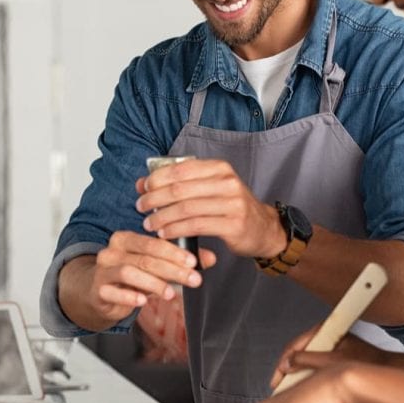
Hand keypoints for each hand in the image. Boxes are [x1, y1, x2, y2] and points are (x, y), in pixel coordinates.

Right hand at [83, 229, 216, 322]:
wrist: (97, 292)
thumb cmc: (129, 276)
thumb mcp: (155, 266)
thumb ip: (181, 261)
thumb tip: (211, 258)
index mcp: (126, 239)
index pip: (153, 242)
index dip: (175, 252)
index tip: (194, 262)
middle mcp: (112, 251)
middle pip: (145, 258)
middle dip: (172, 270)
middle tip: (193, 280)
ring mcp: (102, 270)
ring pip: (129, 272)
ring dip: (154, 283)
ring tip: (171, 293)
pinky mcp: (97, 290)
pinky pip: (111, 292)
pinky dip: (128, 296)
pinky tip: (143, 301)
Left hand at [135, 158, 285, 258]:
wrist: (263, 228)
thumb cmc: (229, 207)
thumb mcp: (208, 189)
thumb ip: (179, 185)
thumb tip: (142, 183)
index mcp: (219, 168)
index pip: (180, 169)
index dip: (157, 179)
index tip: (143, 190)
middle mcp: (227, 182)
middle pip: (180, 189)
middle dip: (155, 199)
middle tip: (141, 208)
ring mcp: (232, 203)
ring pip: (186, 208)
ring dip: (162, 217)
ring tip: (149, 224)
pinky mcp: (233, 225)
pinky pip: (196, 226)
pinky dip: (176, 230)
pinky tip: (165, 234)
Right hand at [270, 329, 389, 388]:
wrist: (387, 369)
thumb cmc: (367, 362)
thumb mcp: (331, 362)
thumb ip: (307, 361)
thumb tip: (287, 364)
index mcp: (324, 330)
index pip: (294, 345)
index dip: (283, 363)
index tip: (277, 378)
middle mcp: (325, 335)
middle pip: (298, 352)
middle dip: (288, 369)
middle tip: (281, 385)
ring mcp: (329, 345)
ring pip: (305, 359)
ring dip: (298, 374)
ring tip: (291, 388)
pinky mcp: (334, 355)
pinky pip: (314, 364)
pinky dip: (308, 375)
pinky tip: (306, 386)